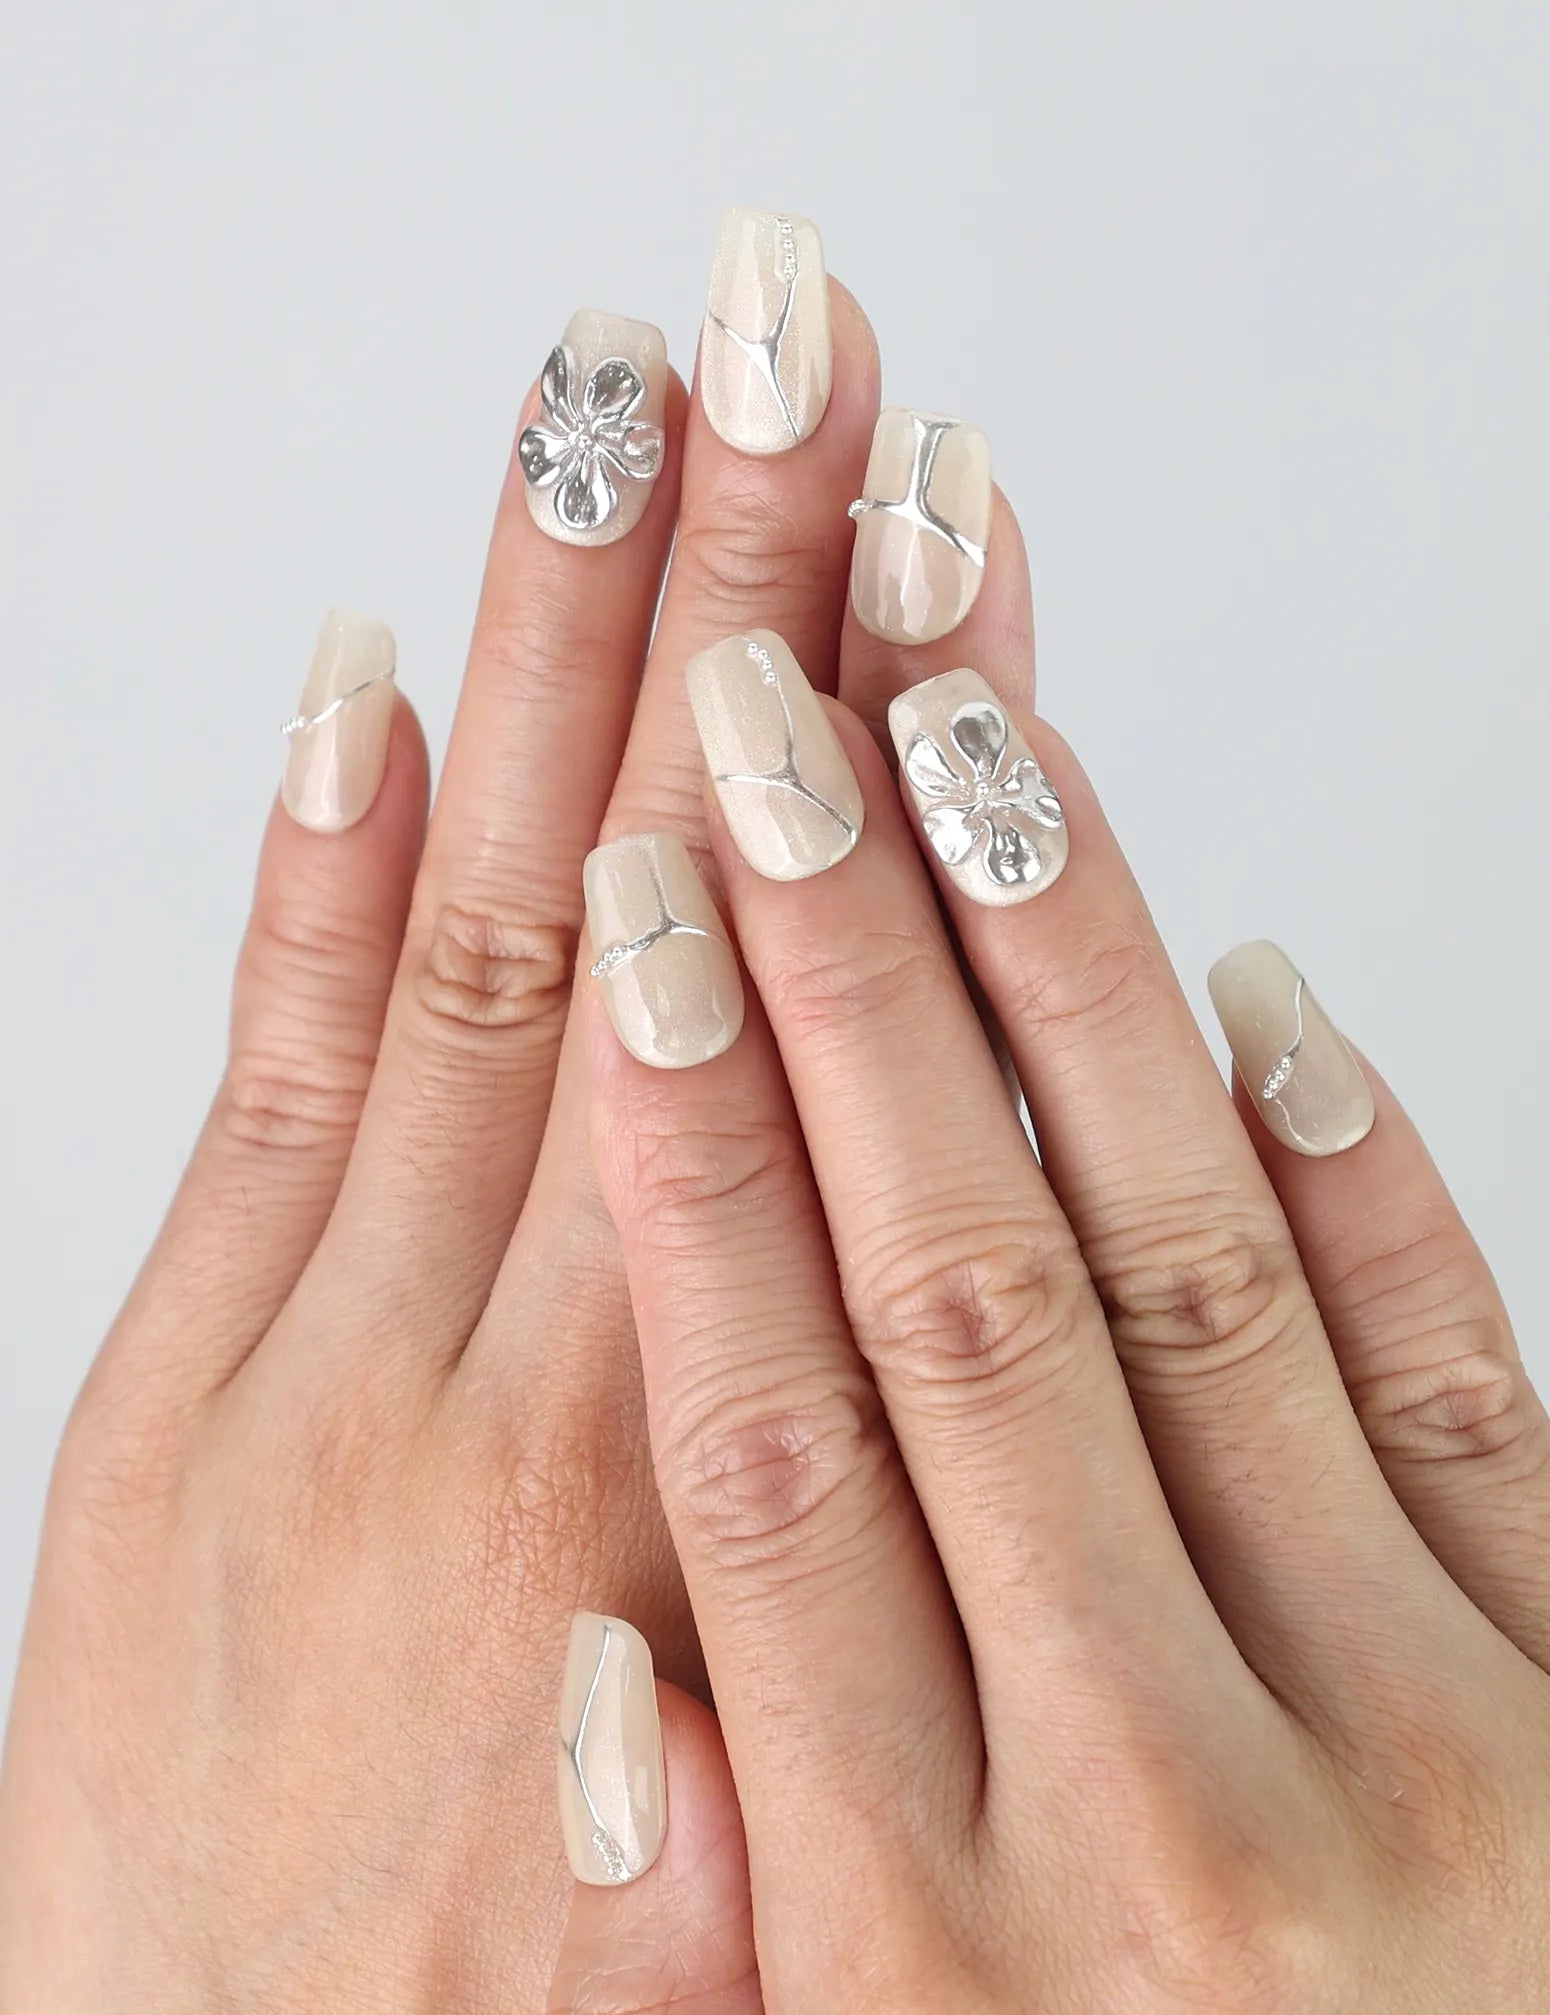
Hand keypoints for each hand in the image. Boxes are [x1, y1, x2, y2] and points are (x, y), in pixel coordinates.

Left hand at [0, 225, 885, 2009]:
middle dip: (729, 608)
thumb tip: (895, 1480)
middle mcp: (480, 1372)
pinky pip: (265, 1068)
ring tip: (616, 419)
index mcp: (656, 1493)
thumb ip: (821, 1644)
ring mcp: (300, 1352)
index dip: (867, 772)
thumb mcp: (727, 1914)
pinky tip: (378, 683)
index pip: (802, 1034)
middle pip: (647, 908)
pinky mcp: (169, 1381)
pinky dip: (317, 864)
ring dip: (544, 663)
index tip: (923, 557)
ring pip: (467, 935)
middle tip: (795, 366)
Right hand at [547, 505, 1549, 2005]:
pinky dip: (1353, 1176)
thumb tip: (601, 1670)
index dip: (691, 1157)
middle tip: (773, 726)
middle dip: (846, 989)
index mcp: (933, 1945)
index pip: (769, 1453)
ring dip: (1068, 1000)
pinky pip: (1460, 1381)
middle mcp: (1163, 1824)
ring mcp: (1416, 1754)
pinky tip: (1259, 1001)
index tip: (639, 926)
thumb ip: (740, 1929)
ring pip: (1188, 1289)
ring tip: (977, 751)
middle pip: (958, 1310)